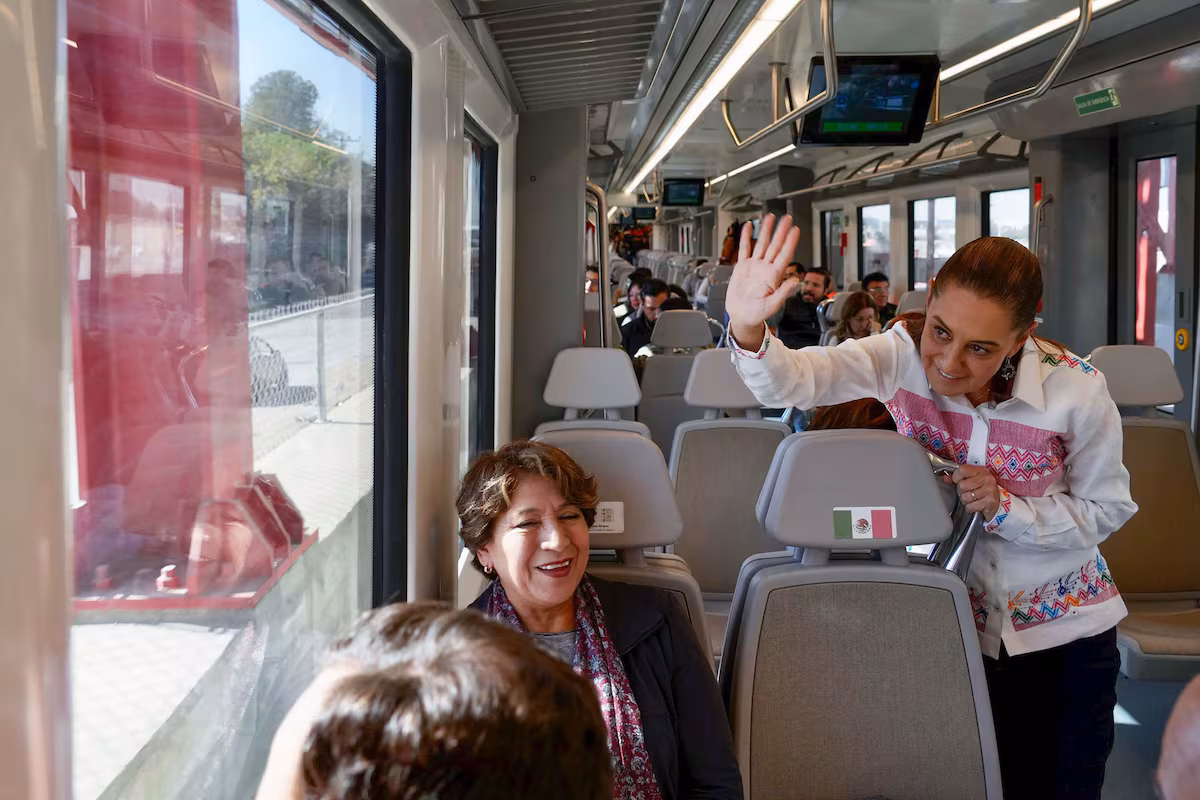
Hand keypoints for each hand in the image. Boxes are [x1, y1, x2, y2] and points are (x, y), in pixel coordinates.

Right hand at [727, 214, 800, 349]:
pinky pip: (744, 249)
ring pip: (761, 244)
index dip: (790, 242)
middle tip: (787, 218)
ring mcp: (754, 266)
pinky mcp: (742, 267)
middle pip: (775, 246)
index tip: (795, 230)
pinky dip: (746, 238)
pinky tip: (748, 227)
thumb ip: (783, 293)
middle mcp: (765, 269)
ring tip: (770, 218)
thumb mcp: (771, 306)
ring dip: (766, 231)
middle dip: (781, 231)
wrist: (741, 316)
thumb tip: (795, 282)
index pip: (784, 255)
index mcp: (773, 277)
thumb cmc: (757, 314)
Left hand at [946, 465, 1000, 519]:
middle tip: (968, 492)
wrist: (998, 505)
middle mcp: (987, 478)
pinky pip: (970, 506)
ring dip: (966, 501)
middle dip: (962, 491)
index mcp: (981, 470)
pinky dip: (970, 508)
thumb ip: (958, 478)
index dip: (956, 477)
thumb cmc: (983, 492)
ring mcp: (989, 490)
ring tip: (973, 499)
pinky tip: (976, 505)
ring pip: (965, 497)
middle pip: (962, 485)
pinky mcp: (990, 501)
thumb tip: (945, 478)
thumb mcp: (972, 481)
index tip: (958, 481)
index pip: (962, 470)